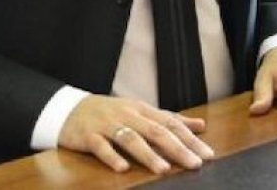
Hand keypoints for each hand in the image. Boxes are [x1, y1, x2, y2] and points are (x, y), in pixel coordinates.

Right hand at [58, 94, 215, 173]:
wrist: (69, 108)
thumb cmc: (110, 113)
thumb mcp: (140, 111)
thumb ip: (169, 119)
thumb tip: (200, 125)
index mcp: (141, 109)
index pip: (170, 123)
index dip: (189, 139)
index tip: (207, 154)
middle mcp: (127, 114)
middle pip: (155, 130)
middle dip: (176, 148)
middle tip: (194, 163)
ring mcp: (107, 124)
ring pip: (131, 138)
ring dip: (148, 154)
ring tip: (163, 168)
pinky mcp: (88, 135)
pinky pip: (101, 147)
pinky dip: (112, 157)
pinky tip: (123, 168)